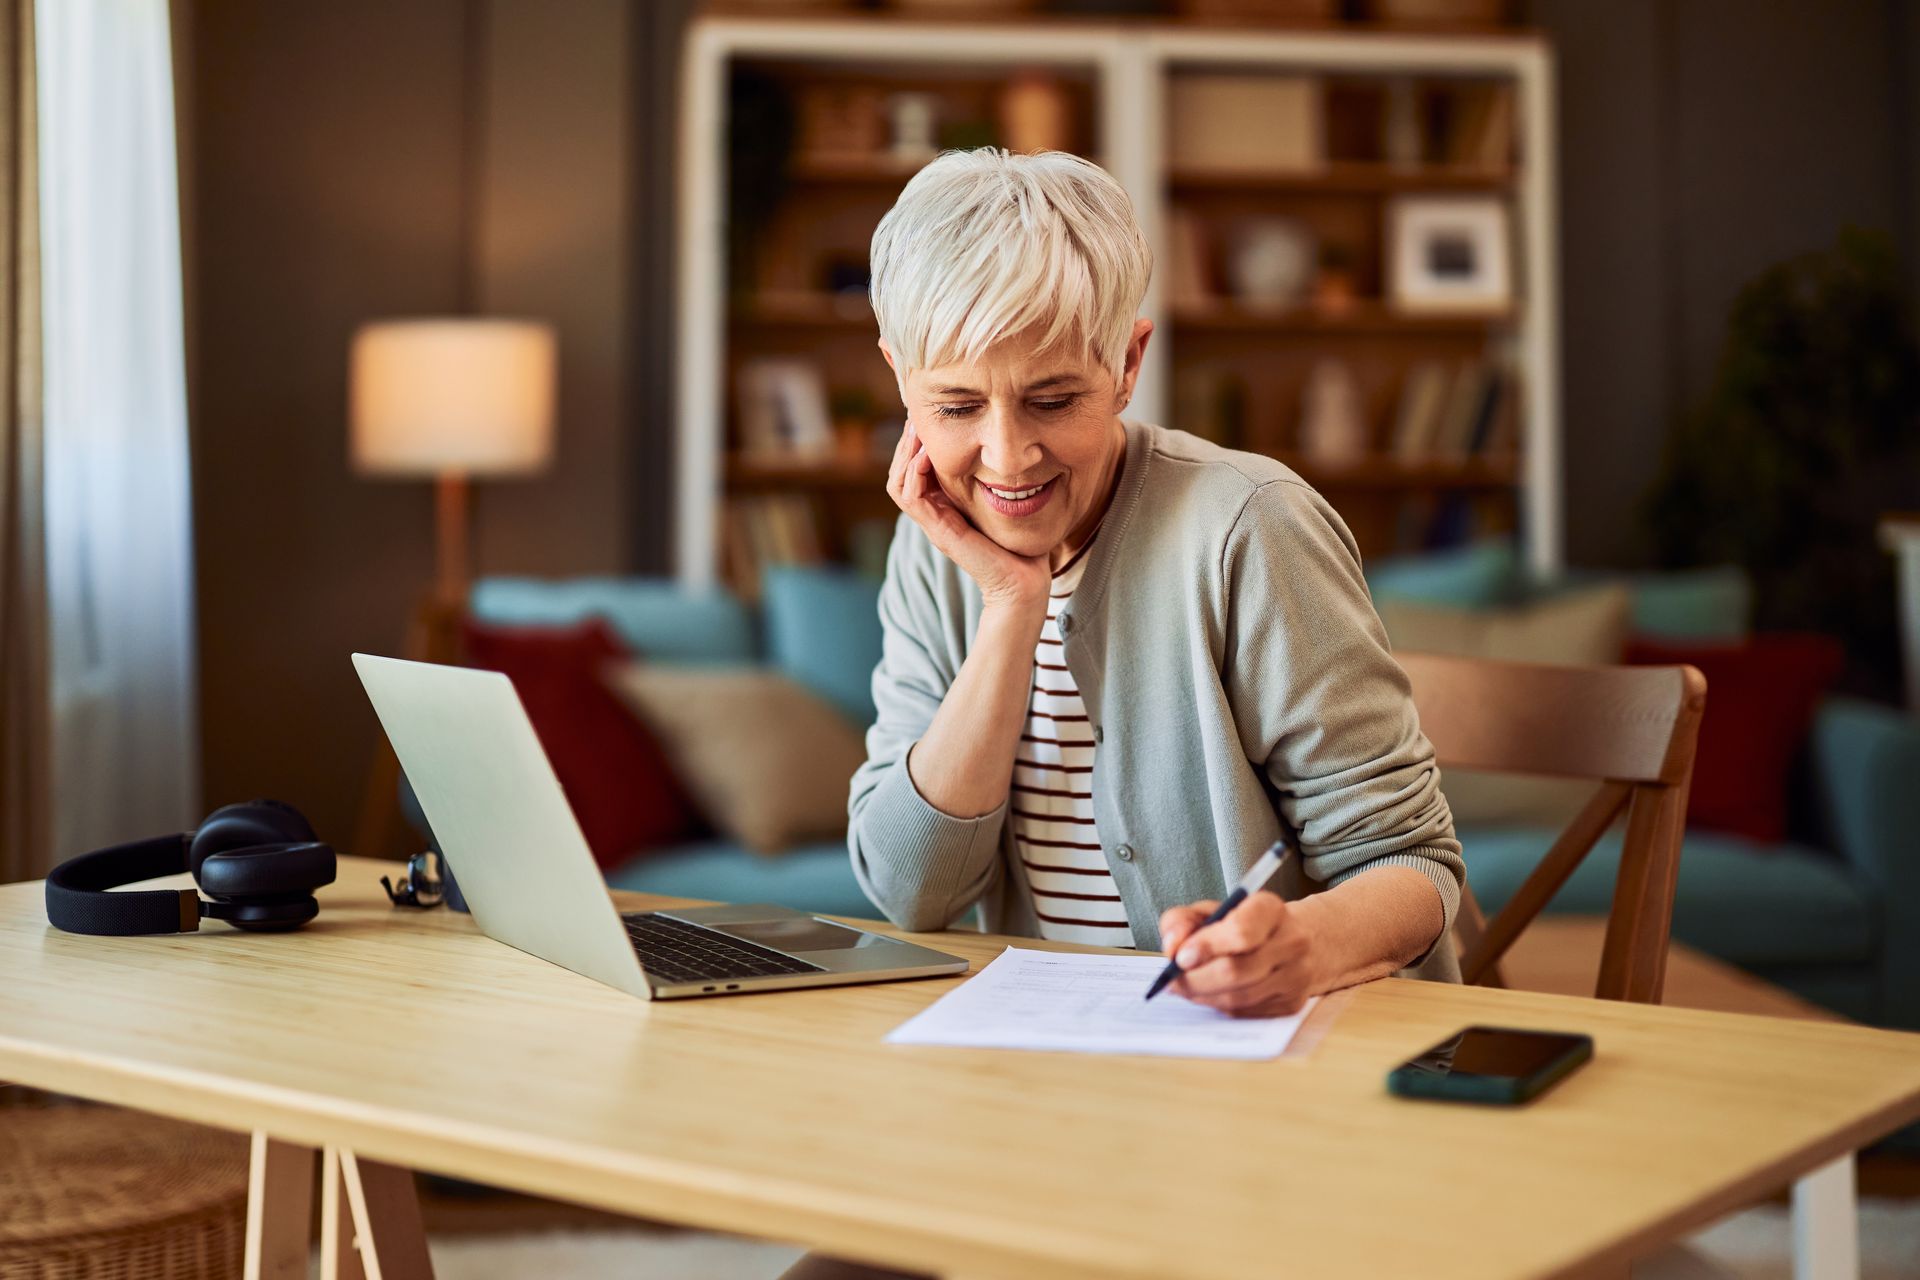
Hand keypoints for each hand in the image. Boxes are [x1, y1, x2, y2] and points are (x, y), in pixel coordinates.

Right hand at [887, 418, 1049, 612]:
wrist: (1024, 582)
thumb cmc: (1020, 545)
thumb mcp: (1005, 502)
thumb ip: (996, 480)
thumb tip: (1002, 448)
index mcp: (945, 506)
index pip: (914, 469)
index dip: (916, 442)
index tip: (928, 415)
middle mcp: (934, 514)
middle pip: (900, 472)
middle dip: (906, 441)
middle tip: (916, 413)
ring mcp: (934, 524)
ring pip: (898, 482)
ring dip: (904, 453)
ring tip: (916, 428)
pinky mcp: (939, 532)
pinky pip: (910, 497)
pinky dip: (913, 472)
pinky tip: (925, 453)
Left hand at [1157, 891, 1319, 1017]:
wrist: (1296, 941)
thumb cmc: (1244, 924)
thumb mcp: (1211, 910)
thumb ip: (1183, 921)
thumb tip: (1172, 948)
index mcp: (1270, 909)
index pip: (1240, 932)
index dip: (1206, 947)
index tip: (1180, 957)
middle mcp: (1292, 941)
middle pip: (1236, 970)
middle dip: (1195, 980)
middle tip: (1172, 980)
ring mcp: (1296, 975)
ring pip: (1239, 997)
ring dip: (1204, 996)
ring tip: (1186, 988)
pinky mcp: (1292, 1003)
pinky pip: (1246, 1012)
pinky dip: (1220, 1006)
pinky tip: (1210, 994)